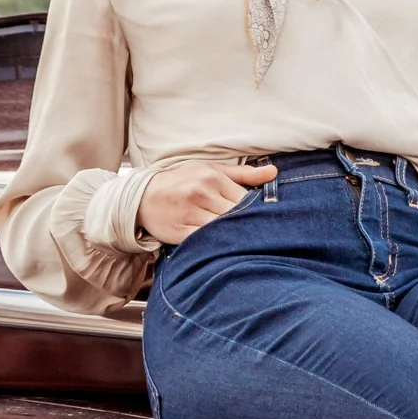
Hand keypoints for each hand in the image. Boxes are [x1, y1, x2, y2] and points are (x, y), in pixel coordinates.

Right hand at [138, 156, 275, 243]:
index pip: (246, 199)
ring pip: (222, 231)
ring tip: (242, 242)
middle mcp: (201, 194)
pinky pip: (204, 243)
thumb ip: (243, 174)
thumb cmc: (183, 180)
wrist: (143, 196)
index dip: (257, 211)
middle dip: (247, 226)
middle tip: (259, 235)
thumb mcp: (211, 170)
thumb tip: (274, 172)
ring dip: (234, 238)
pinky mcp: (179, 233)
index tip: (264, 219)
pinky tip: (223, 248)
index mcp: (212, 178)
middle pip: (236, 216)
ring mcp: (189, 214)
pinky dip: (215, 246)